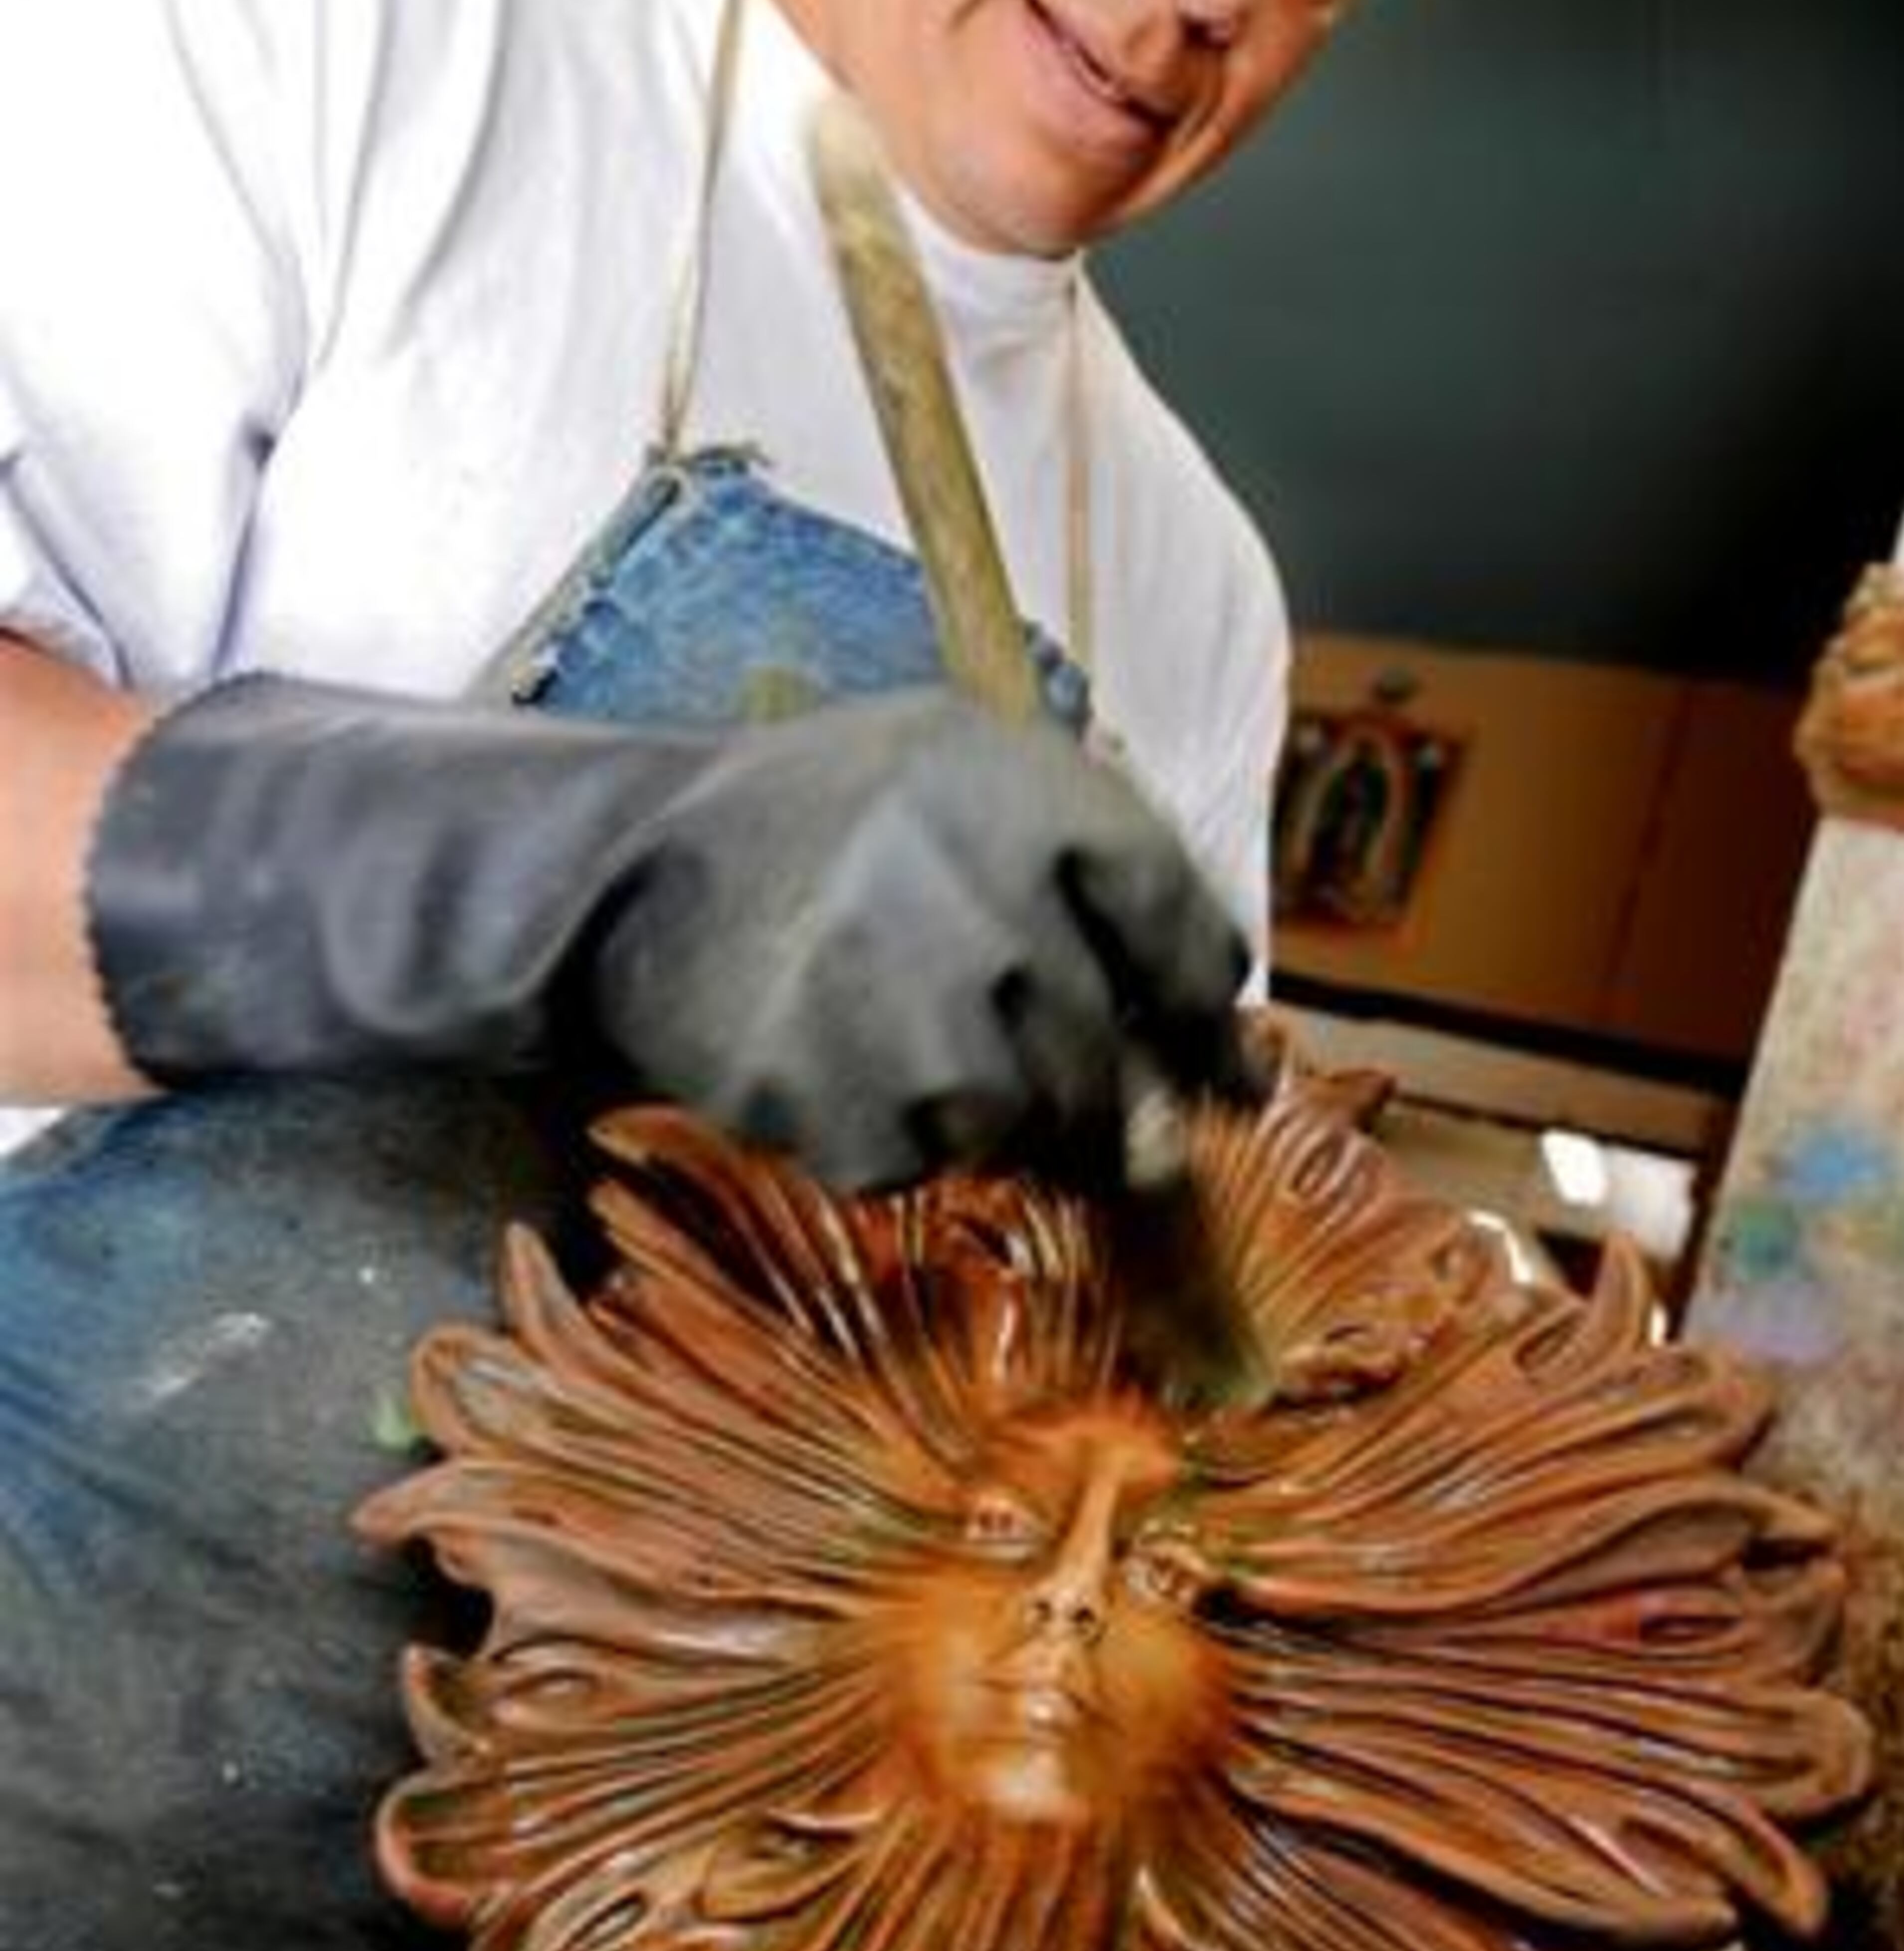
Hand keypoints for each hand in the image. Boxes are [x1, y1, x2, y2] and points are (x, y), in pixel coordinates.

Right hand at [89, 679, 1248, 1189]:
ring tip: (904, 1049)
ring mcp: (878, 993)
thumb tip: (1233, 1067)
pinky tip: (828, 1064)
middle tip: (1049, 1092)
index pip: (1176, 922)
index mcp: (1015, 784)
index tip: (1224, 1070)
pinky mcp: (803, 1085)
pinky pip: (900, 1166)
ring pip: (1009, 1127)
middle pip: (1101, 1055)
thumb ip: (1104, 900)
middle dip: (1096, 1098)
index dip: (1207, 1016)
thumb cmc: (832, 833)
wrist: (623, 864)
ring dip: (981, 1117)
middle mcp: (960, 880)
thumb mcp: (969, 795)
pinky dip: (880, 1140)